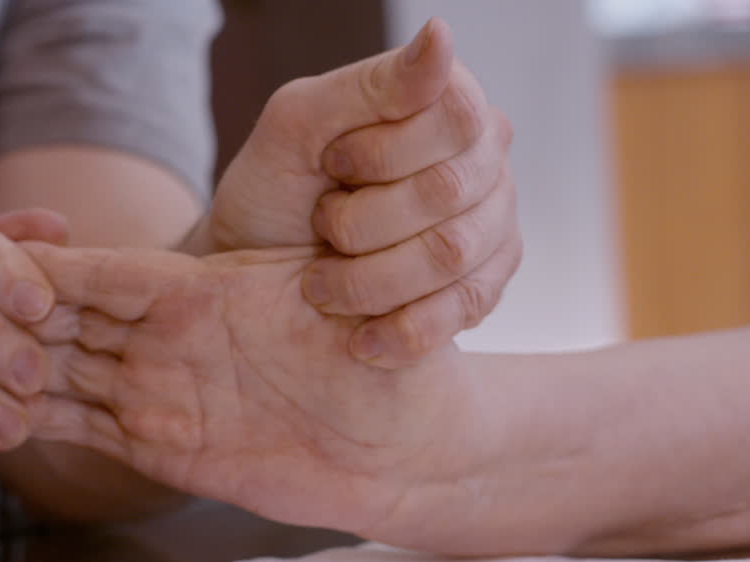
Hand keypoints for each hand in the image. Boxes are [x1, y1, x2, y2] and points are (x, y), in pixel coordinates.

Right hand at [24, 242, 485, 536]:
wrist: (405, 450)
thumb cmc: (389, 363)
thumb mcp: (335, 295)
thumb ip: (279, 261)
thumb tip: (243, 208)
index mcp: (203, 291)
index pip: (104, 269)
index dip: (47, 265)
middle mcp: (170, 340)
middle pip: (66, 319)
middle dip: (7, 314)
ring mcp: (162, 394)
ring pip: (62, 374)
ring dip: (10, 367)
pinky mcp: (164, 449)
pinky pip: (85, 432)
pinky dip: (38, 422)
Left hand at [209, 18, 520, 367]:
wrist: (256, 280)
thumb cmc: (274, 194)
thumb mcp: (297, 126)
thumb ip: (370, 85)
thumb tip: (443, 35)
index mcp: (444, 105)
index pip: (456, 117)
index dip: (384, 152)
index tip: (331, 164)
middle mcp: (483, 161)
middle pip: (451, 190)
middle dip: (364, 222)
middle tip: (321, 230)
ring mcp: (493, 226)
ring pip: (453, 254)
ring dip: (372, 278)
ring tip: (323, 286)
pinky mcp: (485, 288)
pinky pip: (464, 311)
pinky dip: (403, 329)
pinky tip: (361, 337)